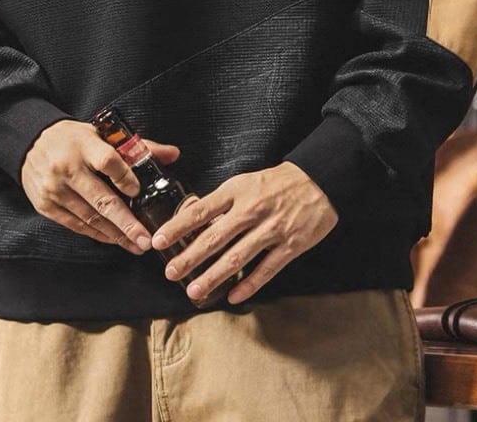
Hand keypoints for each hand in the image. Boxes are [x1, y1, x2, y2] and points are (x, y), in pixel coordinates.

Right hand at [21, 119, 179, 253]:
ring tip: (135, 244)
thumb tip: (173, 154)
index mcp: (84, 144)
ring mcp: (55, 189)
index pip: (107, 161)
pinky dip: (96, 234)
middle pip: (101, 198)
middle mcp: (68, 168)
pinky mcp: (46, 205)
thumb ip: (138, 146)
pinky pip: (75, 224)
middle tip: (145, 239)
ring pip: (89, 217)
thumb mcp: (102, 134)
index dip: (124, 177)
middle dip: (126, 222)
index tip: (138, 190)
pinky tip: (113, 239)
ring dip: (115, 234)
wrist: (31, 142)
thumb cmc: (73, 139)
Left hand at [151, 162, 337, 304]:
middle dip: (190, 257)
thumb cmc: (275, 183)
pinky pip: (266, 269)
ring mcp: (271, 229)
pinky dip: (249, 285)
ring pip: (237, 257)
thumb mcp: (245, 182)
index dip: (177, 227)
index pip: (200, 211)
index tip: (159, 241)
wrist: (317, 181)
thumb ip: (221, 201)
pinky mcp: (290, 245)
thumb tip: (193, 216)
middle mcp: (251, 210)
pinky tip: (232, 296)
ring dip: (213, 276)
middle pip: (215, 238)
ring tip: (194, 290)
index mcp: (237, 191)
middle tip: (171, 272)